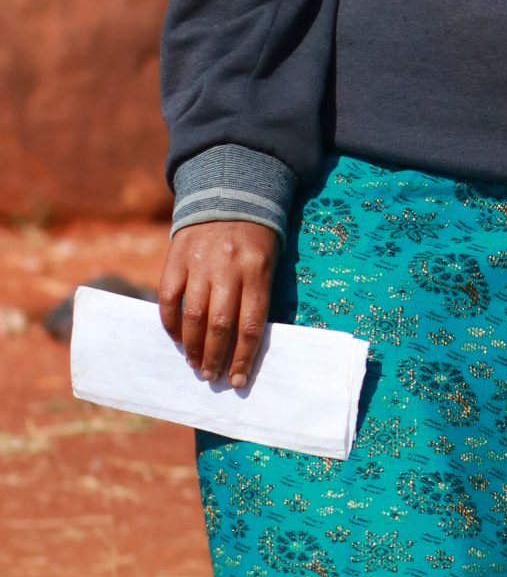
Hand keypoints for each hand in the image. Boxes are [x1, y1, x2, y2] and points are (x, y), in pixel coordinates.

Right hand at [159, 221, 280, 388]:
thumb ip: (256, 298)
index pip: (250, 325)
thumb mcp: (267, 263)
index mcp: (257, 271)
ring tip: (194, 363)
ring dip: (192, 346)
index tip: (237, 380)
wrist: (229, 195)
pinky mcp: (177, 257)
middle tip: (211, 376)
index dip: (243, 357)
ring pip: (193, 315)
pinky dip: (170, 322)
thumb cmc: (254, 240)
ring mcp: (200, 262)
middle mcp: (228, 268)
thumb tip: (243, 346)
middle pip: (220, 324)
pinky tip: (176, 337)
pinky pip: (169, 298)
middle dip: (215, 357)